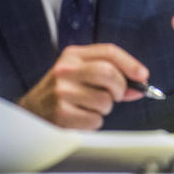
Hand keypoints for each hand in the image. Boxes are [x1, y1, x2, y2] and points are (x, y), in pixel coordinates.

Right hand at [19, 44, 148, 129]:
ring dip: (105, 108)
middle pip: (109, 73)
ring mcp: (62, 92)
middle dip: (119, 88)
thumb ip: (109, 75)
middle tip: (116, 96)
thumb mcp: (80, 74)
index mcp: (72, 56)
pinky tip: (81, 118)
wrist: (30, 113)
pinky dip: (94, 122)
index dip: (130, 64)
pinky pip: (95, 120)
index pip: (108, 51)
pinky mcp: (61, 114)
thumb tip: (140, 85)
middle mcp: (65, 70)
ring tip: (90, 107)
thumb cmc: (62, 93)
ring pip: (105, 100)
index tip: (143, 75)